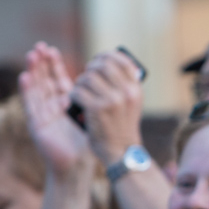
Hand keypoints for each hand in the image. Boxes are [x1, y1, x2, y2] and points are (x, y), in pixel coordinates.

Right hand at [20, 43, 91, 177]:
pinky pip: (30, 105)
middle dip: (41, 63)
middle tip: (38, 47)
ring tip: (30, 56)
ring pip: (34, 89)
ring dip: (32, 72)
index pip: (56, 79)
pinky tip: (25, 77)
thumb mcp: (92, 113)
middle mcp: (50, 106)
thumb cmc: (87, 141)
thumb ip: (93, 97)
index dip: (53, 64)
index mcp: (64, 102)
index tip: (52, 49)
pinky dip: (27, 91)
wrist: (78, 165)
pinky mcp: (36, 125)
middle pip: (43, 80)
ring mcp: (41, 115)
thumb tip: (104, 76)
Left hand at [72, 49, 145, 165]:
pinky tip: (76, 102)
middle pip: (102, 65)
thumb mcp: (131, 103)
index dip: (105, 56)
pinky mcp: (97, 109)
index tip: (97, 61)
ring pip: (87, 77)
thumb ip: (124, 84)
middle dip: (90, 69)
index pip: (121, 60)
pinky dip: (73, 95)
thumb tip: (107, 61)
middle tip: (86, 78)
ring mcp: (112, 100)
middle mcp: (126, 92)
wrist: (121, 152)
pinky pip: (77, 91)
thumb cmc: (121, 125)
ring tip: (81, 93)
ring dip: (80, 83)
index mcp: (135, 88)